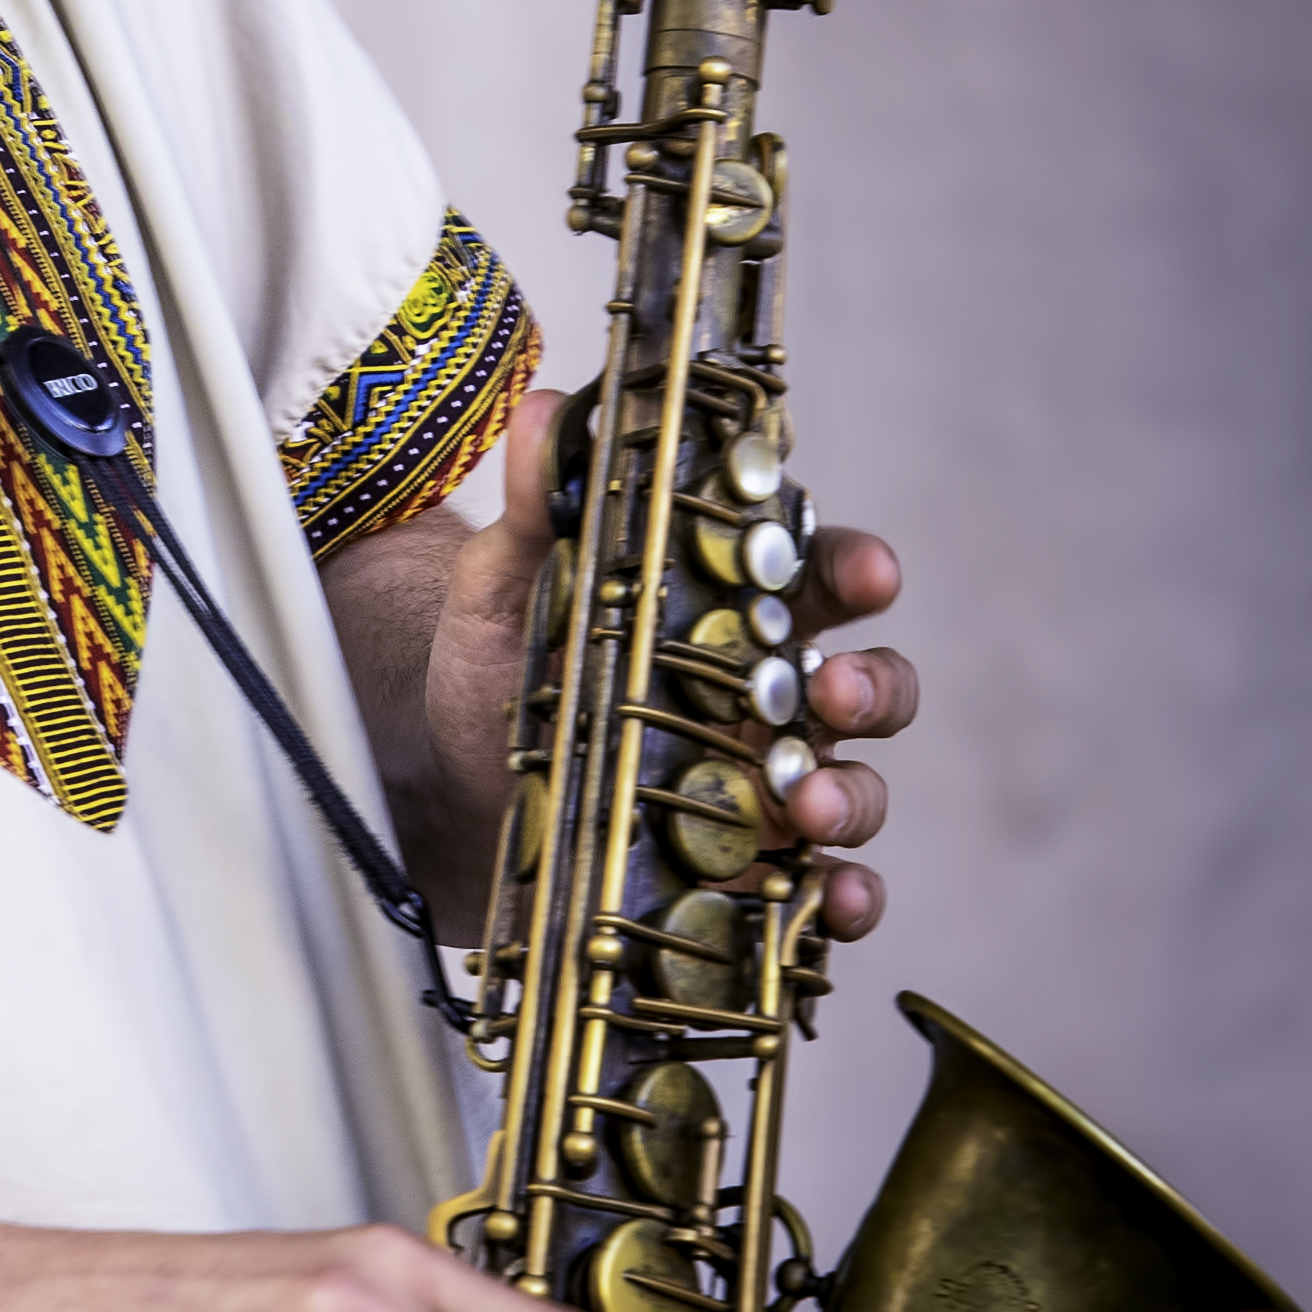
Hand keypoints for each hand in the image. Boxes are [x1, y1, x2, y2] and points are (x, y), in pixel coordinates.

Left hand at [360, 395, 923, 940]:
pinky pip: (825, 887)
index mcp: (728, 611)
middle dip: (870, 686)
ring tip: (804, 808)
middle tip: (830, 695)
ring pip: (857, 785)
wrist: (441, 794)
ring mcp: (762, 786)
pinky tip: (833, 903)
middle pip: (867, 681)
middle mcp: (763, 696)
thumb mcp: (505, 585)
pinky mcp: (743, 871)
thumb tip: (540, 408)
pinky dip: (849, 898)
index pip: (819, 575)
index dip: (858, 570)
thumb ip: (537, 506)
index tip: (866, 576)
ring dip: (853, 796)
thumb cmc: (493, 674)